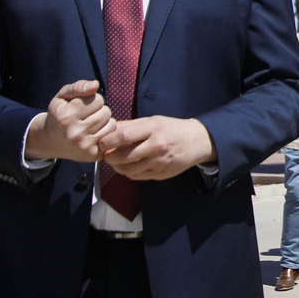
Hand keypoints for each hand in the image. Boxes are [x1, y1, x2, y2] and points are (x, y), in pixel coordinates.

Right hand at [26, 80, 115, 162]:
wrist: (50, 141)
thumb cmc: (59, 114)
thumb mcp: (62, 96)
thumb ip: (78, 87)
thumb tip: (95, 84)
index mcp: (66, 116)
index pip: (97, 99)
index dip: (92, 99)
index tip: (83, 105)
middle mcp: (74, 132)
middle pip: (106, 111)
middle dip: (99, 110)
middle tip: (87, 116)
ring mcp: (84, 145)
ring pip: (111, 123)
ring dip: (104, 121)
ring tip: (91, 124)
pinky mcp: (92, 154)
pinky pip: (111, 137)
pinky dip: (106, 132)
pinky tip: (94, 133)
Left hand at [98, 116, 215, 179]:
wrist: (196, 142)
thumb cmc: (172, 129)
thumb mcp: (153, 121)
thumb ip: (131, 125)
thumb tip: (110, 128)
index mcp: (154, 129)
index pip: (124, 136)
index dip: (108, 141)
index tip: (102, 143)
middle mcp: (156, 146)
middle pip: (124, 156)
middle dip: (109, 157)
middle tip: (105, 154)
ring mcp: (159, 162)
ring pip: (128, 170)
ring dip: (117, 166)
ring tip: (114, 161)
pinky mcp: (160, 174)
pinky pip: (137, 176)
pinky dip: (128, 172)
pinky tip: (127, 166)